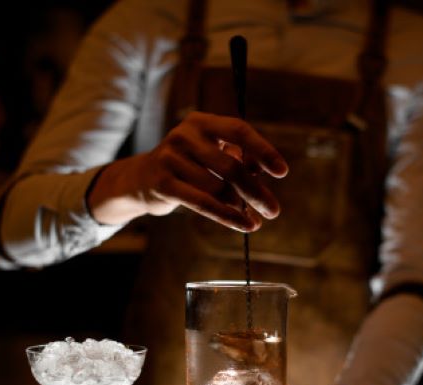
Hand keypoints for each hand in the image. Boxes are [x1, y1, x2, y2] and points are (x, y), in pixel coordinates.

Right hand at [88, 111, 287, 230]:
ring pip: (218, 188)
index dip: (263, 150)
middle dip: (256, 191)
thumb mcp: (210, 155)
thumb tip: (262, 174)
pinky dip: (227, 216)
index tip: (282, 172)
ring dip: (240, 207)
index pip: (238, 131)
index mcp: (201, 122)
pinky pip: (203, 203)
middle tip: (274, 210)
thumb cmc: (187, 166)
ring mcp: (171, 158)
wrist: (140, 180)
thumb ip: (236, 159)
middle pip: (231, 166)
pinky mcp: (163, 183)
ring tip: (254, 219)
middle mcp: (185, 135)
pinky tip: (245, 225)